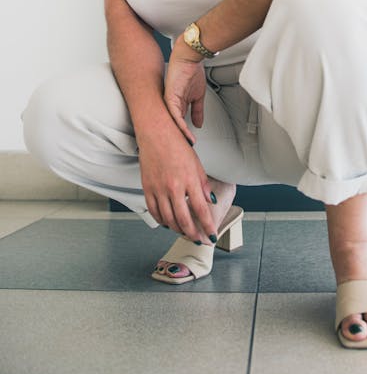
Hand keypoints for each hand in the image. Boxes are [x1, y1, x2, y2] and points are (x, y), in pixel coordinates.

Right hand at [137, 120, 215, 243]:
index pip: (201, 210)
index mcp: (189, 180)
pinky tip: (167, 223)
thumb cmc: (176, 145)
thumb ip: (203, 184)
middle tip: (197, 239)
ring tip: (184, 232)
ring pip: (168, 219)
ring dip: (177, 229)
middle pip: (184, 220)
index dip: (207, 226)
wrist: (155, 134)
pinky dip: (161, 221)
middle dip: (192, 233)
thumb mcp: (196, 163)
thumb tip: (209, 200)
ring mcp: (159, 189)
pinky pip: (154, 212)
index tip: (212, 234)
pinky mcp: (147, 188)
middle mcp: (174, 187)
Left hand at [164, 36, 205, 145]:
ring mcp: (168, 103)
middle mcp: (170, 106)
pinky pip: (174, 117)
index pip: (177, 126)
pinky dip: (181, 128)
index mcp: (176, 105)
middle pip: (170, 128)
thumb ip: (197, 110)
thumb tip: (198, 124)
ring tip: (185, 151)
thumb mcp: (198, 95)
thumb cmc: (192, 71)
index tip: (185, 149)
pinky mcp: (169, 99)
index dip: (181, 138)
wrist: (190, 57)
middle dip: (176, 143)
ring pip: (171, 126)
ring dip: (179, 139)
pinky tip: (187, 137)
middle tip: (181, 156)